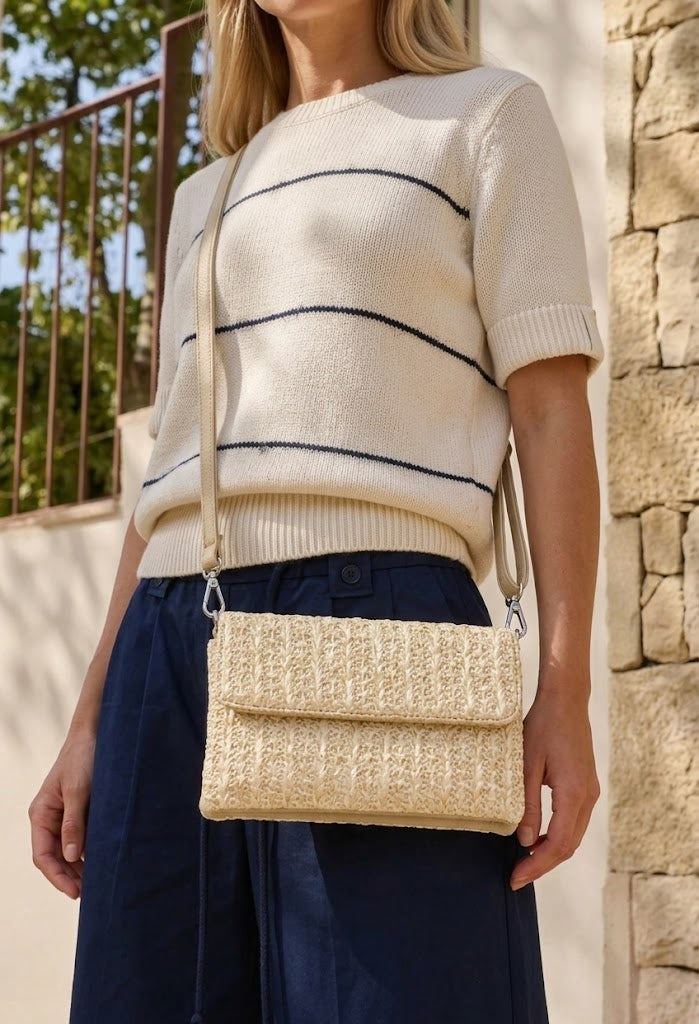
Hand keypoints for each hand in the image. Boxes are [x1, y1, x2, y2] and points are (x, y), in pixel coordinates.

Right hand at [28, 728, 95, 898]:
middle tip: (91, 894)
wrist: (97, 733)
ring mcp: (66, 816)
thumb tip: (70, 857)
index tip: (75, 892)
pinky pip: (83, 838)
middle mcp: (50, 818)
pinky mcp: (82, 811)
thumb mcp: (79, 791)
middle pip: (55, 857)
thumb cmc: (83, 757)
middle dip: (70, 876)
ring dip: (81, 867)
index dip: (57, 876)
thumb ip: (74, 823)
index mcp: (41, 814)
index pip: (42, 856)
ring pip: (69, 850)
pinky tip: (104, 861)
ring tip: (99, 883)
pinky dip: (90, 851)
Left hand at [509, 685, 599, 889]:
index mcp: (574, 794)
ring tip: (523, 861)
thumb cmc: (543, 727)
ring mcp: (590, 792)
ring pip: (573, 836)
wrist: (566, 701)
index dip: (537, 866)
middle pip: (568, 846)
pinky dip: (557, 836)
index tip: (515, 879)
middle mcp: (587, 797)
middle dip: (543, 865)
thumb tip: (524, 841)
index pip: (558, 845)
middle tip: (516, 877)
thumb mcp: (526, 765)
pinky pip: (574, 822)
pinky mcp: (586, 785)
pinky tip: (538, 837)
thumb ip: (526, 804)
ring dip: (551, 852)